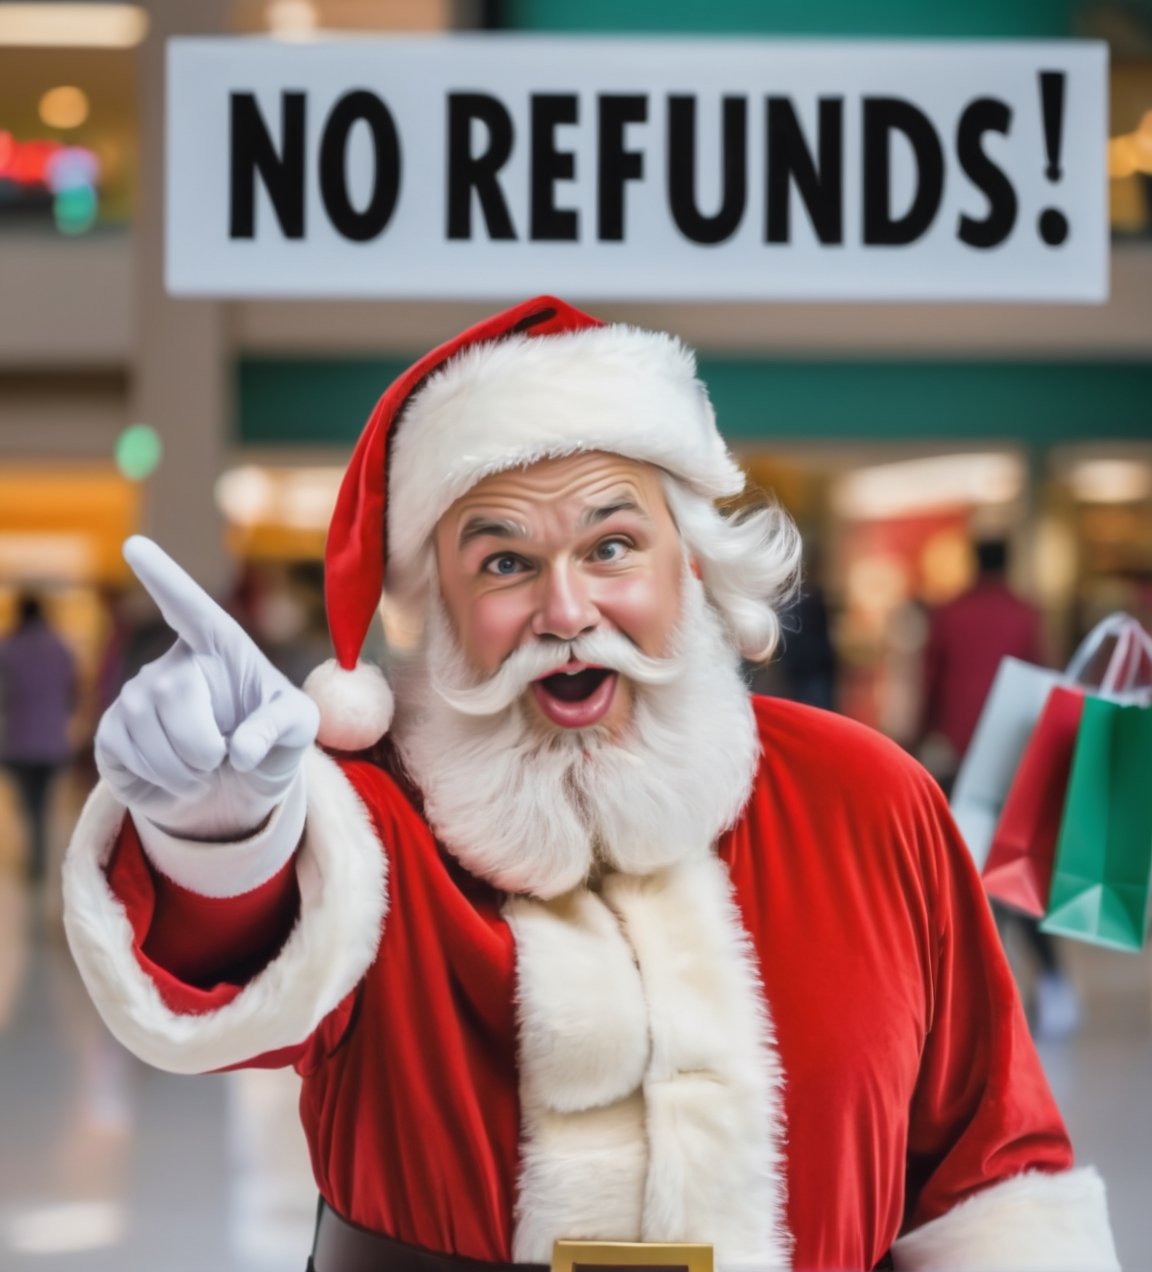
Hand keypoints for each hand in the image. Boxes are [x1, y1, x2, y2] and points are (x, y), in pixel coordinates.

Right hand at [95, 537, 318, 840]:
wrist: (238, 790)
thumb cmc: (272, 742)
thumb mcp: (298, 731)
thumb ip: (279, 729)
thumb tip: (240, 748)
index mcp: (220, 646)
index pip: (190, 606)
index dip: (163, 577)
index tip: (135, 544)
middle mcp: (174, 662)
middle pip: (173, 691)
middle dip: (202, 742)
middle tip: (221, 760)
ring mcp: (136, 695)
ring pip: (143, 726)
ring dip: (184, 767)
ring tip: (205, 771)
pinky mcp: (112, 732)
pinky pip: (123, 752)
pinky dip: (160, 780)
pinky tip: (179, 781)